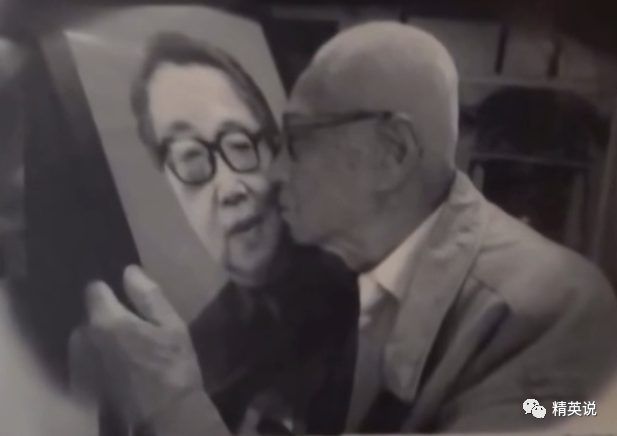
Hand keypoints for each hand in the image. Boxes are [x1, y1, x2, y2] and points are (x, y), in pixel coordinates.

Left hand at [84, 265, 202, 424]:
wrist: (165, 415)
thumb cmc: (172, 366)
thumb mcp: (171, 325)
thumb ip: (148, 297)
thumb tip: (129, 271)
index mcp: (106, 321)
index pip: (94, 289)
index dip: (109, 289)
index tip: (124, 294)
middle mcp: (85, 339)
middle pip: (89, 316)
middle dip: (105, 316)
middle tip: (131, 323)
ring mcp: (81, 364)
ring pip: (87, 339)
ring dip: (101, 338)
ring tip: (126, 345)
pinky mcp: (84, 384)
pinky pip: (88, 360)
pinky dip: (100, 358)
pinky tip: (120, 365)